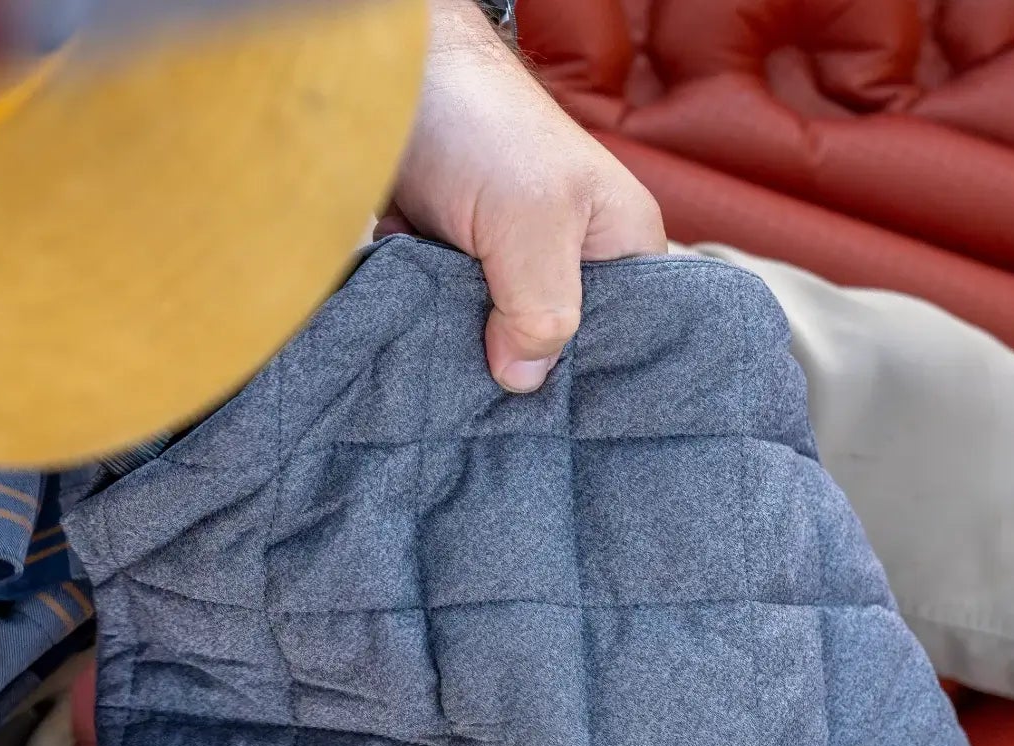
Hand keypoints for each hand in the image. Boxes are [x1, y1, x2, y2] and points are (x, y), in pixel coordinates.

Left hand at [389, 0, 665, 391]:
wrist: (385, 71)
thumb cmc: (480, 123)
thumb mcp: (530, 222)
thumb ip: (541, 308)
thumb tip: (524, 380)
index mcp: (622, 247)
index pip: (628, 338)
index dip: (591, 375)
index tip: (549, 406)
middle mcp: (574, 260)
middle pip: (557, 344)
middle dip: (520, 361)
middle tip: (489, 385)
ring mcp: (514, 263)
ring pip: (499, 337)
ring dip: (467, 345)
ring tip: (450, 359)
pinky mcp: (459, 265)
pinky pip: (452, 319)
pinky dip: (431, 322)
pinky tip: (420, 330)